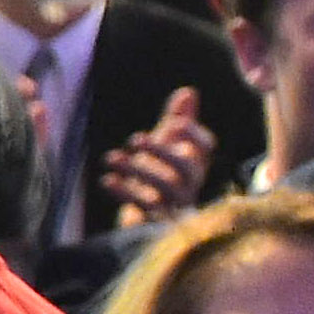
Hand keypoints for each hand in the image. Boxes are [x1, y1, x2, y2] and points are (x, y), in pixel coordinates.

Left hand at [103, 85, 218, 225]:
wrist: (144, 220)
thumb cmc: (157, 177)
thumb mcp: (165, 146)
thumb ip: (177, 120)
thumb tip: (189, 92)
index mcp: (195, 164)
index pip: (206, 147)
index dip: (193, 135)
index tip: (175, 123)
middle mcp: (189, 185)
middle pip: (187, 168)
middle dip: (162, 151)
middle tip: (135, 138)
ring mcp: (175, 205)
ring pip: (164, 188)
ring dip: (136, 169)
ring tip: (110, 157)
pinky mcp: (155, 221)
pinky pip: (143, 207)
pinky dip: (124, 192)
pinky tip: (107, 179)